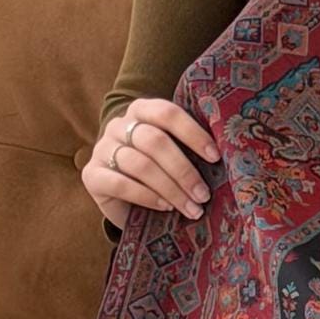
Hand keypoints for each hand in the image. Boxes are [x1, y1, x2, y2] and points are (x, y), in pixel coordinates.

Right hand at [82, 97, 221, 227]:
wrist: (124, 197)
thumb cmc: (158, 171)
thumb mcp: (174, 154)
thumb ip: (189, 149)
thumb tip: (228, 157)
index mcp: (141, 111)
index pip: (167, 113)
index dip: (192, 133)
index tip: (215, 157)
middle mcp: (118, 125)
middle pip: (154, 141)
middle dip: (184, 170)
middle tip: (203, 194)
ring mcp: (102, 148)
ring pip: (140, 165)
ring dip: (170, 189)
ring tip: (191, 207)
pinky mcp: (91, 175)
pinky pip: (120, 184)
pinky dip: (147, 197)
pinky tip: (165, 207)